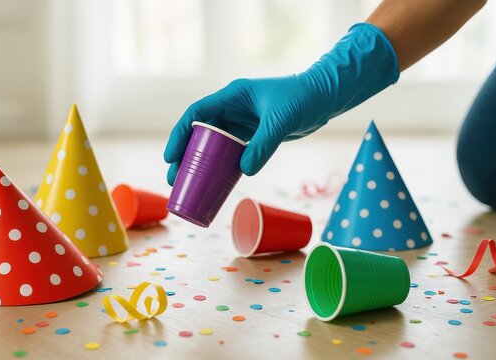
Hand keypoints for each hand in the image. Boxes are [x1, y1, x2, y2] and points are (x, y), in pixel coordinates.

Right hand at [164, 23, 399, 184]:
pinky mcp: (252, 136)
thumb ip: (263, 144)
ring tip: (186, 185)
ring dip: (199, 164)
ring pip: (212, 145)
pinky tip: (213, 184)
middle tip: (174, 178)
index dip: (180, 134)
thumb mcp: (281, 121)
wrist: (324, 98)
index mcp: (232, 97)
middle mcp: (232, 109)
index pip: (197, 114)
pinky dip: (220, 168)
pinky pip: (230, 153)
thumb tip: (245, 171)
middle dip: (184, 155)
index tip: (171, 156)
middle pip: (199, 133)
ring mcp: (242, 124)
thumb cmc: (303, 99)